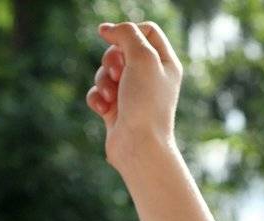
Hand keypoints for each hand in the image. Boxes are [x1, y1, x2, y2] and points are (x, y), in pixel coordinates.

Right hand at [86, 21, 183, 173]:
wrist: (139, 147)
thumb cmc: (146, 104)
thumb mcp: (142, 58)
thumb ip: (127, 34)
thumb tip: (108, 29)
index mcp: (165, 63)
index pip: (146, 31)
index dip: (127, 31)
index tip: (112, 38)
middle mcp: (152, 77)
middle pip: (121, 49)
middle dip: (111, 59)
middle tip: (118, 74)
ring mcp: (134, 93)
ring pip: (105, 70)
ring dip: (102, 81)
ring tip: (112, 97)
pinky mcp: (117, 109)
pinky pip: (98, 92)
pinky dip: (97, 99)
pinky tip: (105, 111)